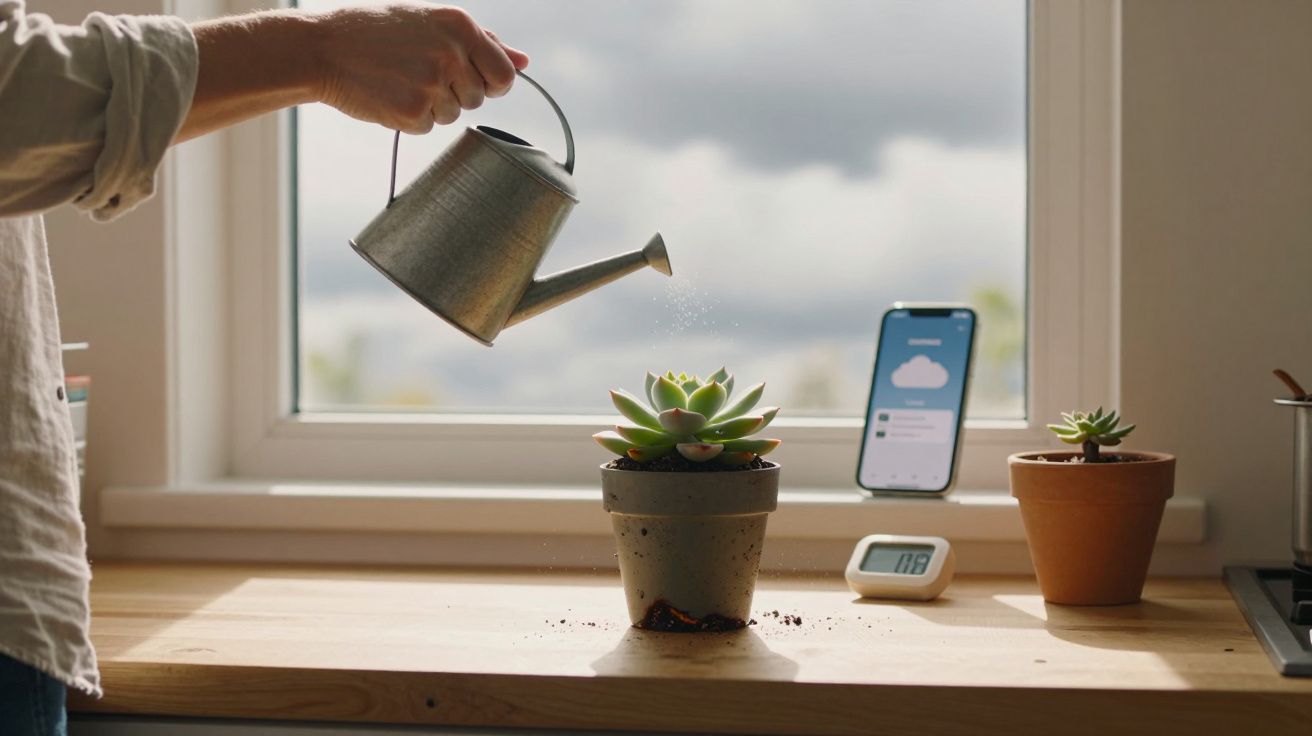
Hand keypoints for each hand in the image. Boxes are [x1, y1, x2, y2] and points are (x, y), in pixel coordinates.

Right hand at [312, 3, 529, 133]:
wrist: (323, 48)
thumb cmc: (378, 33)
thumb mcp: (433, 23)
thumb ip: (483, 43)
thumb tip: (524, 62)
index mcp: (461, 26)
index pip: (505, 75)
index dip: (492, 84)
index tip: (470, 79)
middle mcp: (451, 53)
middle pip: (478, 98)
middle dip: (455, 92)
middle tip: (419, 71)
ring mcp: (432, 84)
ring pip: (453, 114)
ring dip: (432, 105)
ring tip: (401, 78)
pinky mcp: (412, 111)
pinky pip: (428, 127)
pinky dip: (410, 118)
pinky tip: (389, 93)